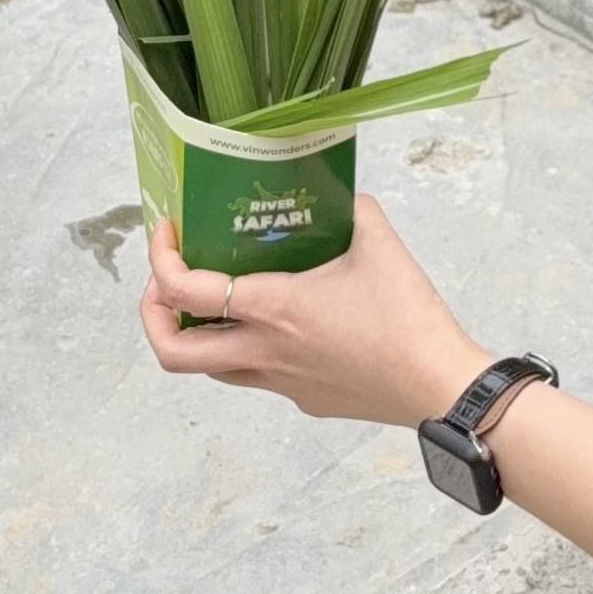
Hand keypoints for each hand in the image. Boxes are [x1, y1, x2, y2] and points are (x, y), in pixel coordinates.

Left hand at [139, 197, 487, 428]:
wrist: (439, 385)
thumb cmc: (408, 319)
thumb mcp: (380, 242)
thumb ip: (351, 209)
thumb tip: (339, 195)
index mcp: (273, 309)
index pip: (184, 290)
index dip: (160, 260)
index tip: (167, 234)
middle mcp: (265, 352)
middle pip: (173, 354)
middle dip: (153, 316)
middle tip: (166, 285)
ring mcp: (282, 383)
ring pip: (212, 369)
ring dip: (199, 336)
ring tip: (216, 302)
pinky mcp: (305, 399)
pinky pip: (259, 376)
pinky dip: (251, 349)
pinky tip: (285, 325)